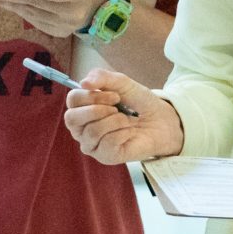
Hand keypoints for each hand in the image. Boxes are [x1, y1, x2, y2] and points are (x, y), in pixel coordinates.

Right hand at [65, 70, 183, 163]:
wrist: (161, 120)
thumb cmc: (137, 102)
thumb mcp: (121, 83)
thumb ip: (102, 77)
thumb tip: (84, 82)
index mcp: (82, 108)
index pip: (72, 100)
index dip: (93, 95)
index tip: (115, 96)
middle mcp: (81, 128)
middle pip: (72, 118)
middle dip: (98, 109)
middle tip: (117, 108)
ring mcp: (91, 144)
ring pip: (92, 131)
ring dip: (115, 121)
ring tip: (126, 120)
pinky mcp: (105, 156)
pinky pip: (107, 143)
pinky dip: (123, 133)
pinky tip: (129, 132)